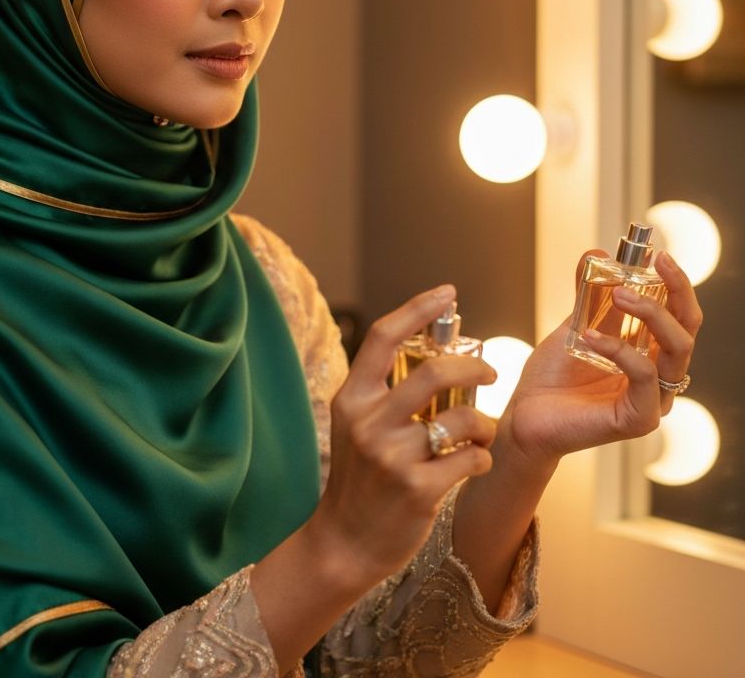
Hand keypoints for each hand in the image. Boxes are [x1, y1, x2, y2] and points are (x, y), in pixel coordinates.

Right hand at [309, 284, 497, 589]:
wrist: (344, 542)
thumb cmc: (360, 479)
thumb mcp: (356, 426)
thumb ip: (385, 393)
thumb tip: (434, 355)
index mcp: (352, 398)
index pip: (384, 336)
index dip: (418, 308)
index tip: (447, 292)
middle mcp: (367, 422)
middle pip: (432, 373)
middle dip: (473, 368)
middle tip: (490, 374)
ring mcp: (391, 457)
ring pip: (460, 420)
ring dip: (484, 425)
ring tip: (483, 434)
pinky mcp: (416, 490)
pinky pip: (469, 459)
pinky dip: (481, 458)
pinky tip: (474, 464)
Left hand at [502, 249, 701, 467]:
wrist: (526, 415)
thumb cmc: (552, 377)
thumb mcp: (575, 326)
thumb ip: (590, 295)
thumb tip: (598, 253)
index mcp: (651, 355)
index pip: (680, 317)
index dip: (677, 285)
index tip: (659, 255)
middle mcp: (659, 378)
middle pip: (689, 330)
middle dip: (676, 292)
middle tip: (653, 266)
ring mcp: (653, 400)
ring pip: (677, 350)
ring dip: (651, 314)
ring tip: (619, 294)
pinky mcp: (639, 419)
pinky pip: (644, 377)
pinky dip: (620, 350)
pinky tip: (590, 336)